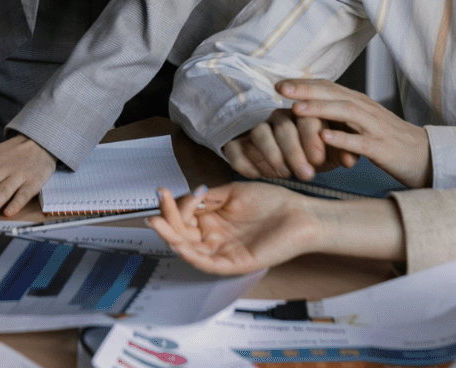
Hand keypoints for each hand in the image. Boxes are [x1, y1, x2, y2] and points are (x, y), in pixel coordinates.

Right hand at [147, 183, 322, 274]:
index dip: (172, 206)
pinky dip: (191, 255)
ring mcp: (223, 251)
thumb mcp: (234, 192)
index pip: (184, 217)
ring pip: (190, 250)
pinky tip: (179, 243)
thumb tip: (186, 198)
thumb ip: (208, 196)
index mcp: (214, 220)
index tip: (164, 191)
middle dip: (166, 221)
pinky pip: (208, 263)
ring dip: (171, 239)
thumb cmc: (272, 202)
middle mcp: (215, 237)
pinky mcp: (234, 263)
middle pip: (182, 234)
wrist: (300, 215)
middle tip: (156, 208)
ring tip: (157, 224)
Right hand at [221, 107, 351, 181]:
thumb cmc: (316, 153)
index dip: (312, 138)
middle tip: (306, 174)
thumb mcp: (333, 153)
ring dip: (272, 155)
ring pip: (259, 133)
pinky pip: (235, 147)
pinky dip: (243, 161)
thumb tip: (350, 159)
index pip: (306, 118)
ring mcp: (258, 128)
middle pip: (283, 127)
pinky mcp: (239, 142)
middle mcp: (279, 118)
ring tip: (284, 174)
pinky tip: (256, 175)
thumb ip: (344, 153)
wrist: (292, 158)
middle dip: (295, 151)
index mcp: (304, 114)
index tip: (319, 160)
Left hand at [279, 78, 432, 187]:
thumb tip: (309, 107)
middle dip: (305, 90)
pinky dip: (342, 138)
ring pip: (345, 113)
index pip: (328, 87)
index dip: (304, 84)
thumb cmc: (389, 140)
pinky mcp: (383, 148)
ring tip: (296, 109)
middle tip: (280, 88)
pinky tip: (325, 137)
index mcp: (359, 103)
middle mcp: (366, 109)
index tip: (279, 83)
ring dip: (319, 109)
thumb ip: (340, 114)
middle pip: (333, 94)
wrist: (425, 155)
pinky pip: (361, 142)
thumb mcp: (362, 123)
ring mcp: (375, 127)